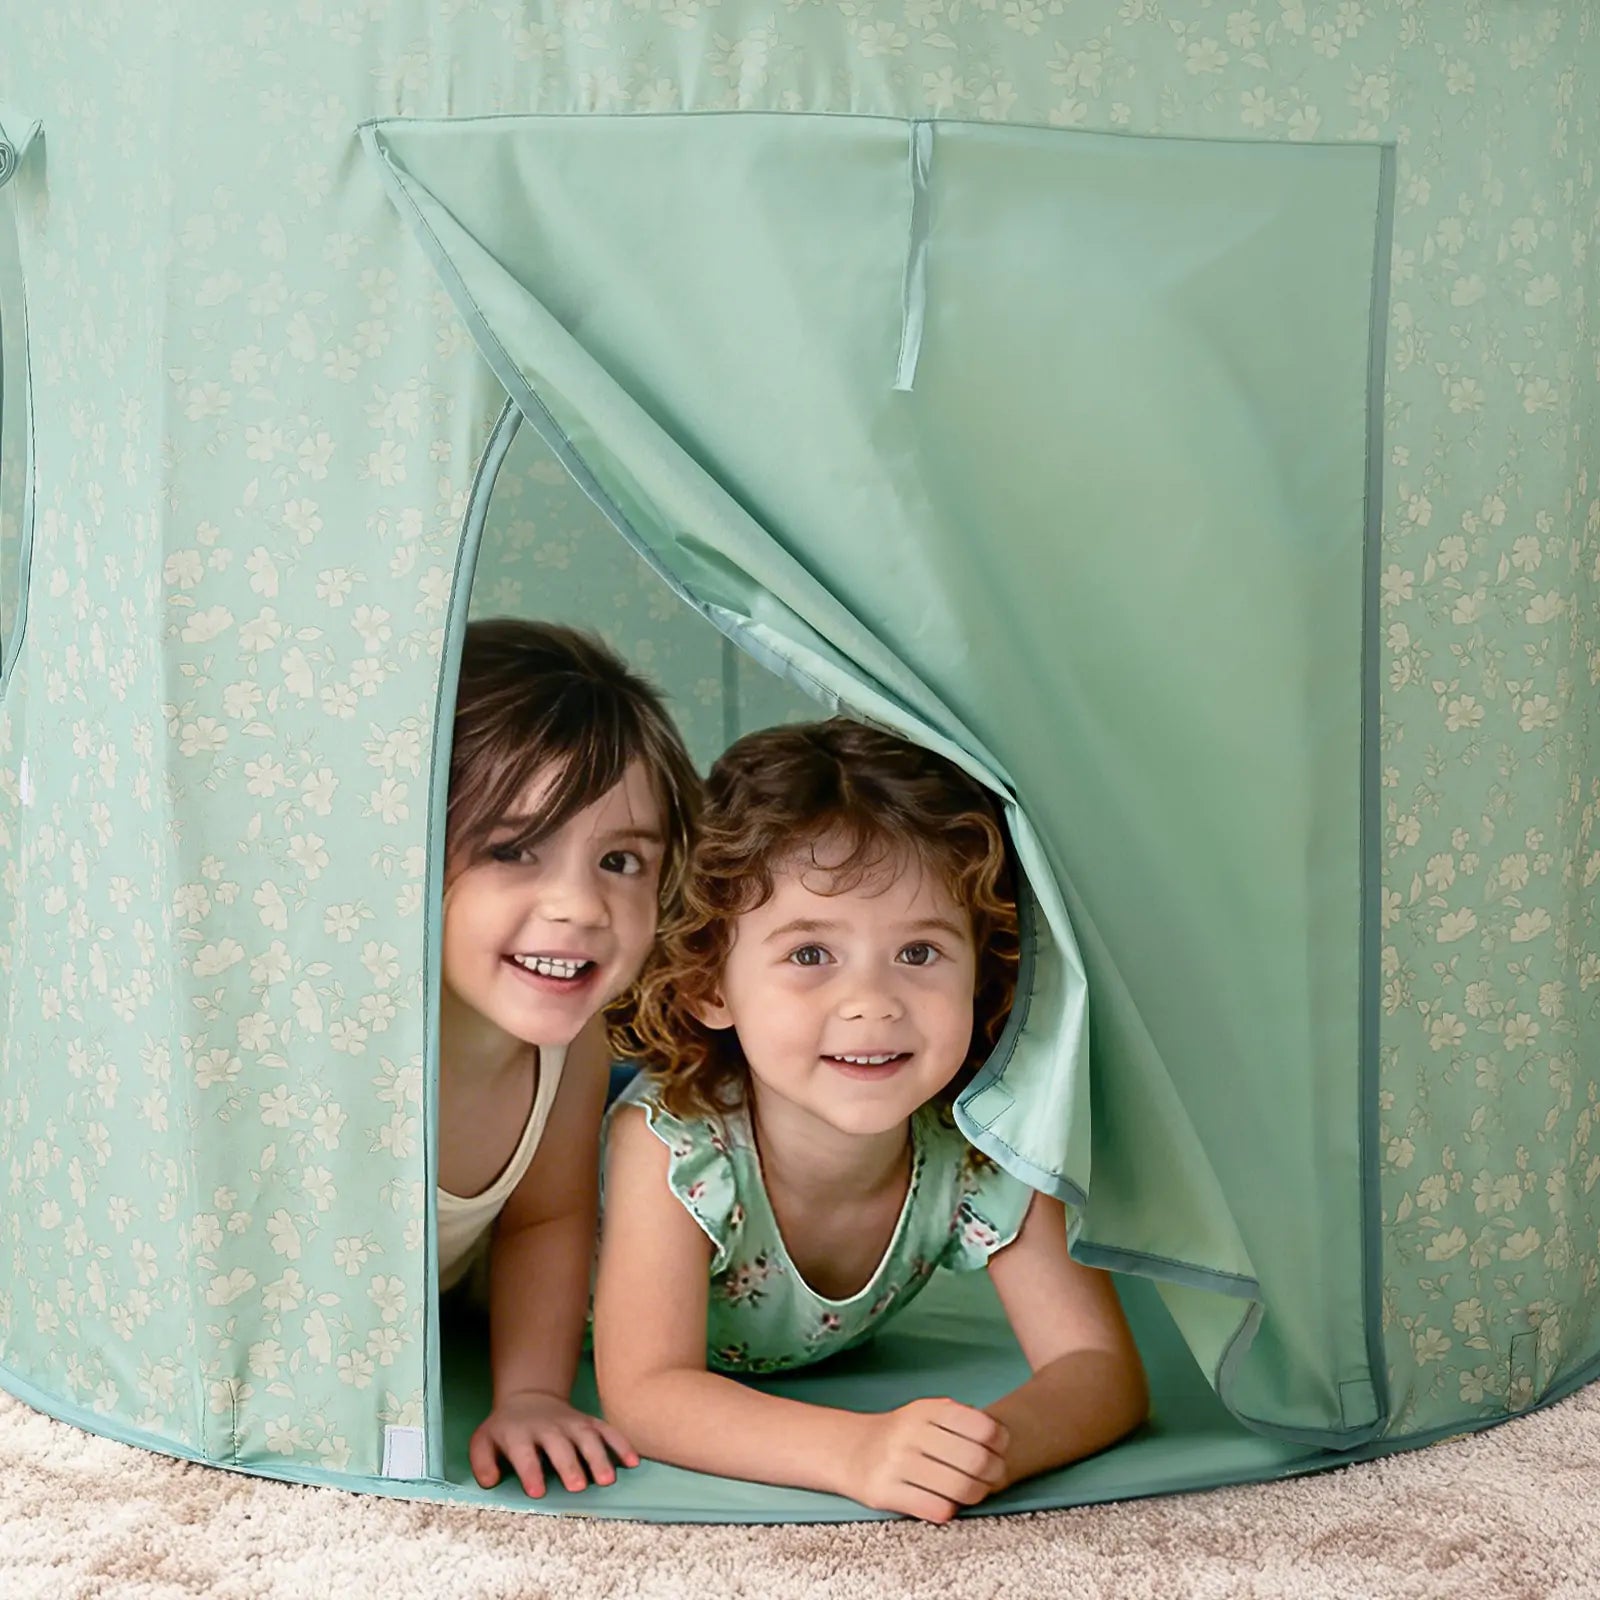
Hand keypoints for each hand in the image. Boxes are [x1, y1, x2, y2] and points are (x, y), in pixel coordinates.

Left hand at [468, 1390, 639, 1497]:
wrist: (529, 1399)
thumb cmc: (506, 1430)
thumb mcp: (483, 1441)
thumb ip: (481, 1463)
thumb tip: (490, 1482)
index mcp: (519, 1434)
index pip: (524, 1453)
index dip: (531, 1471)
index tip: (538, 1492)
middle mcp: (548, 1427)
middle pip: (560, 1446)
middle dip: (570, 1465)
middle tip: (578, 1487)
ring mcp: (571, 1423)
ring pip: (587, 1437)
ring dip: (598, 1457)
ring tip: (608, 1480)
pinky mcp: (589, 1422)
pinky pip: (607, 1431)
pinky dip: (621, 1444)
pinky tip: (632, 1462)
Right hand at [848, 1398, 1009, 1522]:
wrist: (851, 1450)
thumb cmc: (902, 1434)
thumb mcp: (927, 1413)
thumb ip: (961, 1418)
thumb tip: (999, 1437)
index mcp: (926, 1409)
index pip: (982, 1426)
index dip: (1000, 1441)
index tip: (999, 1449)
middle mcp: (910, 1432)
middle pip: (976, 1460)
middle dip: (995, 1472)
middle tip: (993, 1476)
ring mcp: (896, 1463)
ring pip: (960, 1488)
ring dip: (977, 1494)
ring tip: (974, 1491)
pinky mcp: (885, 1492)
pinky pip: (936, 1509)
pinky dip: (950, 1509)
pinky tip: (947, 1502)